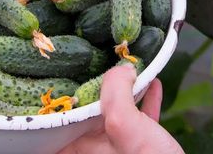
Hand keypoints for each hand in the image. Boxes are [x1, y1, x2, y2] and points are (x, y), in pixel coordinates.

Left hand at [59, 64, 183, 153]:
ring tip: (132, 72)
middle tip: (104, 66)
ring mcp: (115, 151)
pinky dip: (144, 103)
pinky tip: (153, 87)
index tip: (72, 73)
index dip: (66, 94)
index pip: (59, 119)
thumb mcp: (125, 124)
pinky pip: (137, 121)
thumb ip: (116, 93)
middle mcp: (92, 151)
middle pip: (89, 112)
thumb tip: (121, 70)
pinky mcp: (138, 150)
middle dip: (98, 88)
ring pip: (114, 115)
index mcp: (79, 149)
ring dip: (125, 92)